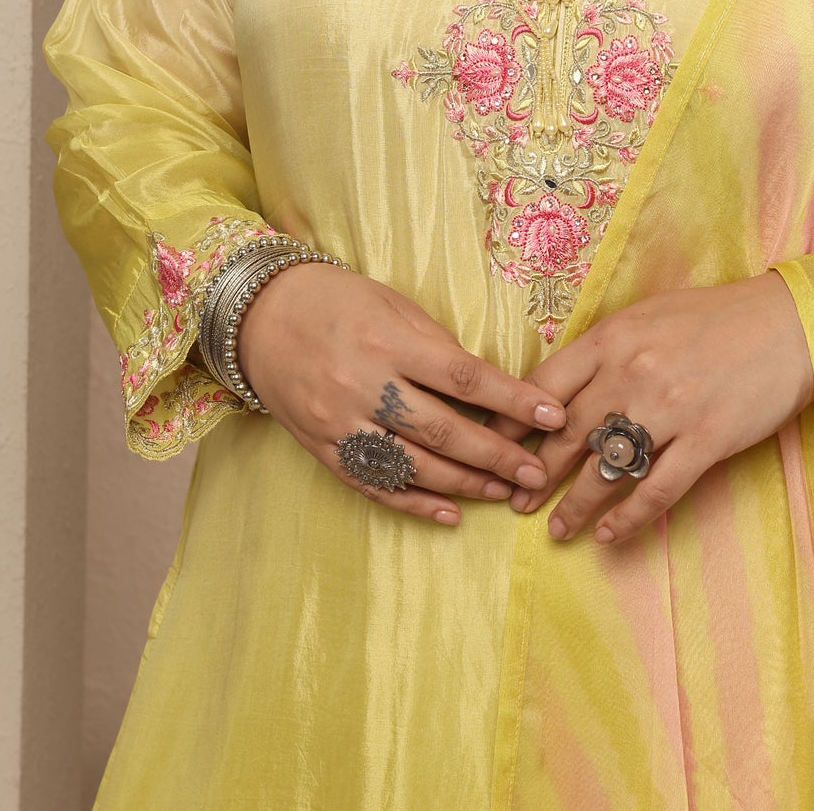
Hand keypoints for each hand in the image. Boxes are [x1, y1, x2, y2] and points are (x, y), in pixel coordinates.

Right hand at [234, 262, 566, 525]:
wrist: (261, 316)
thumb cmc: (339, 302)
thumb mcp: (393, 305)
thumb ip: (437, 345)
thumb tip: (487, 385)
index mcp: (389, 340)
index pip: (464, 378)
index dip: (512, 399)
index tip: (552, 415)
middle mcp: (365, 385)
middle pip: (443, 431)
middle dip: (497, 455)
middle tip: (537, 472)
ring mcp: (340, 423)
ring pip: (413, 466)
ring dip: (465, 484)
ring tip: (505, 492)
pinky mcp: (323, 449)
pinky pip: (374, 485)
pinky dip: (414, 503)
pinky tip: (450, 512)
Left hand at [484, 272, 813, 545]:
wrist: (790, 322)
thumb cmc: (716, 318)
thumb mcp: (649, 315)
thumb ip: (606, 349)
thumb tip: (562, 386)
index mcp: (614, 336)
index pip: (545, 385)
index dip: (515, 422)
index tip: (494, 447)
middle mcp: (634, 372)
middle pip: (568, 432)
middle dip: (535, 472)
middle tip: (515, 500)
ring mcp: (671, 408)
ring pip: (606, 469)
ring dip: (574, 505)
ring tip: (555, 530)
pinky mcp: (708, 439)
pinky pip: (658, 490)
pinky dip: (628, 519)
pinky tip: (609, 536)